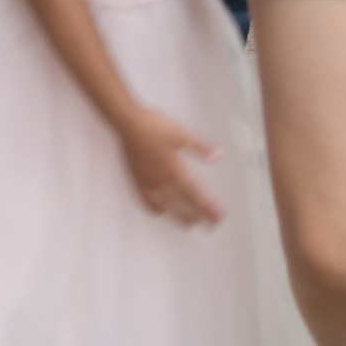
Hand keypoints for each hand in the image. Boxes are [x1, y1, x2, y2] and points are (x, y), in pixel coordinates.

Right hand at [112, 102, 227, 227]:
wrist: (128, 122)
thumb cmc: (153, 125)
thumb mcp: (182, 133)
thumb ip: (200, 146)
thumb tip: (217, 156)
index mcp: (175, 169)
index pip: (195, 194)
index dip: (208, 207)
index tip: (218, 216)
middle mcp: (162, 181)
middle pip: (183, 205)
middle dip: (199, 216)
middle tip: (210, 223)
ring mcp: (148, 183)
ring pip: (166, 208)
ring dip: (180, 218)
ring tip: (189, 224)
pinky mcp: (137, 181)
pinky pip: (146, 202)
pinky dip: (156, 210)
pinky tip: (160, 212)